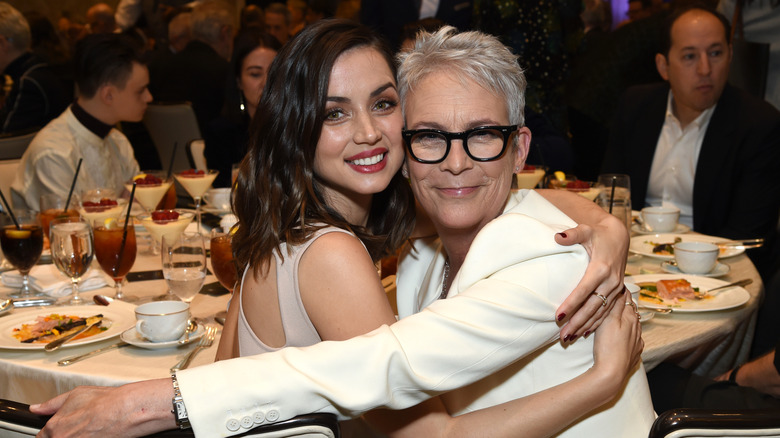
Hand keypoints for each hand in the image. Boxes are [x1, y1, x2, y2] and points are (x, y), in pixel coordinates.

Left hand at [31, 379, 174, 437]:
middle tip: (81, 427)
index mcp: (55, 428)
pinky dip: (92, 437)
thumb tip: (37, 408)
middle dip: (66, 434)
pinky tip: (97, 433)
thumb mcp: (75, 395)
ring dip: (78, 436)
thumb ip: (51, 404)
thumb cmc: (105, 401)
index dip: (54, 431)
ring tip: (91, 430)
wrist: (127, 410)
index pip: (43, 436)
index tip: (62, 428)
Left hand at [554, 213, 628, 339]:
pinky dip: (596, 323)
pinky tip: (585, 333)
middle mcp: (610, 281)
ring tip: (569, 338)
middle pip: (591, 307)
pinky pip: (607, 311)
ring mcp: (615, 288)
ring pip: (600, 312)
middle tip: (562, 336)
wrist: (619, 236)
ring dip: (585, 326)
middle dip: (577, 322)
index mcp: (601, 268)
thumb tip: (558, 236)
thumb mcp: (585, 230)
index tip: (558, 316)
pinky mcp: (617, 291)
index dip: (571, 304)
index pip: (583, 290)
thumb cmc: (598, 234)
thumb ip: (572, 234)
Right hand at [591, 293, 642, 388]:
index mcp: (630, 318)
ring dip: (627, 320)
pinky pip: (633, 340)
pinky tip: (624, 336)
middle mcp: (637, 328)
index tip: (616, 284)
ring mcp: (636, 342)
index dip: (621, 291)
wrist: (611, 372)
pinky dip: (628, 335)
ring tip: (619, 316)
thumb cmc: (608, 346)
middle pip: (631, 312)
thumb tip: (622, 289)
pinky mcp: (634, 353)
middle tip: (616, 298)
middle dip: (624, 304)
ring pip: (633, 326)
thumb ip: (616, 305)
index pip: (627, 299)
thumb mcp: (609, 320)